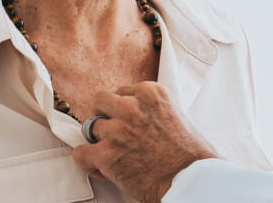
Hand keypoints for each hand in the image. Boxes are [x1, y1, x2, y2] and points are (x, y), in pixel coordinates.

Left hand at [71, 82, 218, 202]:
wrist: (192, 181)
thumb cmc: (190, 155)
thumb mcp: (177, 116)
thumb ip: (153, 110)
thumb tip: (142, 115)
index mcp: (150, 93)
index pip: (121, 91)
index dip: (121, 109)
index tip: (125, 121)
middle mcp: (131, 107)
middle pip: (100, 101)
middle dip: (104, 116)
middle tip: (112, 133)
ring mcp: (117, 130)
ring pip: (90, 127)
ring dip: (99, 141)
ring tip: (112, 154)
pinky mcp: (106, 154)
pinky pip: (81, 152)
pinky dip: (88, 162)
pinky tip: (101, 168)